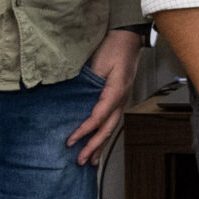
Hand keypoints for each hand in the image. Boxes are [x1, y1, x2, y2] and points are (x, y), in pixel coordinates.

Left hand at [67, 29, 144, 165]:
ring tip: (92, 160)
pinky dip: (105, 133)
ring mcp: (122, 98)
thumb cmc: (114, 47)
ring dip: (101, 144)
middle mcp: (121, 98)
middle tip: (81, 161)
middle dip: (94, 146)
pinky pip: (112, 119)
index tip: (70, 140)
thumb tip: (73, 100)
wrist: (128, 37)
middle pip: (108, 128)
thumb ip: (88, 82)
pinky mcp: (119, 97)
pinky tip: (100, 139)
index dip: (84, 131)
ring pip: (112, 126)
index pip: (98, 117)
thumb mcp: (99, 63)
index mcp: (116, 91)